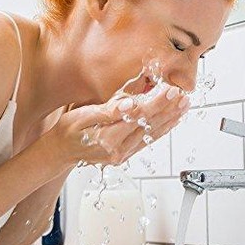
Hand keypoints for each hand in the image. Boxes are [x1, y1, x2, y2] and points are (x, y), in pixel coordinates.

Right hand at [43, 85, 189, 169]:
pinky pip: (148, 140)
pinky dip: (162, 129)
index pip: (139, 117)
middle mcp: (118, 149)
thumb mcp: (81, 116)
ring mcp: (123, 154)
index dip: (157, 102)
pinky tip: (172, 120)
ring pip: (152, 134)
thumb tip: (130, 103)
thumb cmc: (67, 130)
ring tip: (184, 106)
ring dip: (170, 119)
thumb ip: (107, 110)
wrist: (60, 151)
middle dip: (169, 109)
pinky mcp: (125, 154)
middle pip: (149, 126)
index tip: (170, 90)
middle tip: (183, 95)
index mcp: (106, 138)